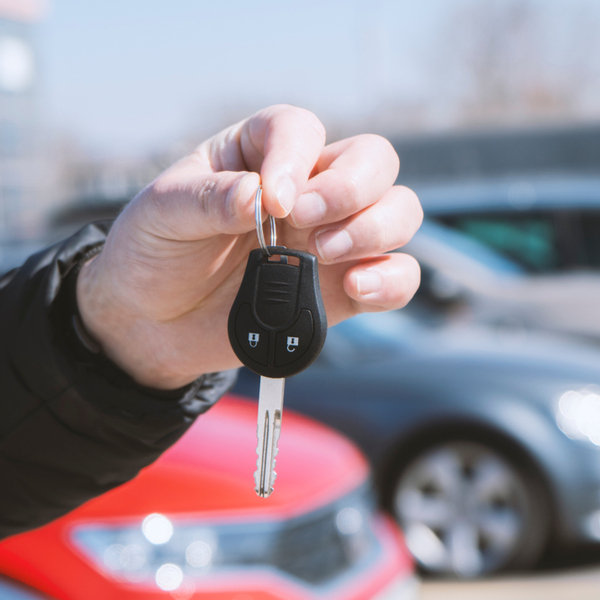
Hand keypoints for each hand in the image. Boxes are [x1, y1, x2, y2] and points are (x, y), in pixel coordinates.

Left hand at [76, 105, 422, 388]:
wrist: (155, 321)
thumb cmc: (155, 252)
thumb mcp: (161, 214)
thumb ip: (207, 199)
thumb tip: (259, 196)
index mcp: (259, 154)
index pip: (300, 129)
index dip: (295, 159)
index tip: (272, 202)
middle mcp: (307, 190)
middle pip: (374, 160)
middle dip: (352, 189)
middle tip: (305, 224)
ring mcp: (330, 239)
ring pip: (399, 211)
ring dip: (377, 229)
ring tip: (324, 254)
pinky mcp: (338, 289)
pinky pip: (396, 276)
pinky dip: (392, 280)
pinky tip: (358, 288)